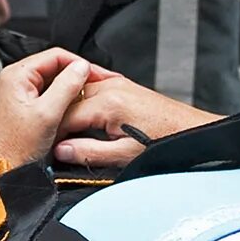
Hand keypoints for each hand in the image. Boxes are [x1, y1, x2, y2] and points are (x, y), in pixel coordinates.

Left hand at [0, 50, 94, 213]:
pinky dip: (60, 100)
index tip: (97, 74)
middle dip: (76, 76)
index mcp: (15, 76)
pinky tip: (70, 110)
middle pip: (53, 67)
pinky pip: (45, 95)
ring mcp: (15, 95)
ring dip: (69, 89)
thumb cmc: (15, 149)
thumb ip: (67, 86)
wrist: (0, 174)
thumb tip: (82, 67)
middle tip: (96, 86)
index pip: (55, 55)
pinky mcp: (20, 108)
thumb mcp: (48, 113)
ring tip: (85, 99)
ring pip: (51, 82)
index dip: (80, 64)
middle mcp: (12, 81)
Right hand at [52, 65, 219, 166]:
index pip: (64, 116)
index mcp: (108, 103)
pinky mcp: (124, 87)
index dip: (52, 134)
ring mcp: (118, 85)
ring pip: (79, 94)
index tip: (45, 149)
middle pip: (68, 100)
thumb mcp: (125, 155)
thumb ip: (89, 153)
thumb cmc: (167, 141)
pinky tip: (84, 124)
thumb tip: (61, 151)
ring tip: (64, 135)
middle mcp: (111, 87)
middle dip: (57, 121)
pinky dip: (84, 107)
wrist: (194, 131)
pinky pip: (93, 92)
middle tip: (50, 143)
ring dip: (69, 112)